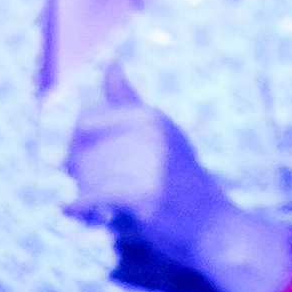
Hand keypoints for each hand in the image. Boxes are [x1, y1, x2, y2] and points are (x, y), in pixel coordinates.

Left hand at [63, 61, 240, 267]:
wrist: (215, 227)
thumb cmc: (183, 181)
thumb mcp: (159, 133)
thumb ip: (129, 101)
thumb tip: (111, 63)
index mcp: (150, 116)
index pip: (85, 122)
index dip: (76, 145)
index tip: (83, 164)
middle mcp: (150, 133)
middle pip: (82, 150)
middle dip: (77, 174)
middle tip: (89, 191)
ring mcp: (149, 164)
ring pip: (86, 175)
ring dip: (81, 194)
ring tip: (92, 206)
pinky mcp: (144, 196)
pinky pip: (93, 197)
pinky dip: (81, 208)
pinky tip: (83, 214)